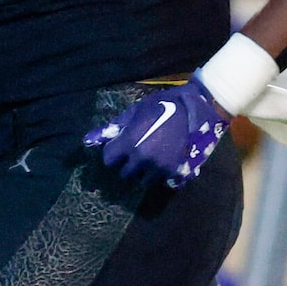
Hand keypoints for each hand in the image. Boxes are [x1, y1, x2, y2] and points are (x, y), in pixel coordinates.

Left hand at [86, 78, 231, 186]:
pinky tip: (165, 161)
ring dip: (144, 172)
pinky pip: (161, 181)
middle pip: (125, 174)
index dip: (113, 154)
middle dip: (128, 164)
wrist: (195, 108)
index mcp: (129, 143)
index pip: (108, 160)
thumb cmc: (163, 105)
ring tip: (152, 158)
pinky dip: (161, 174)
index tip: (119, 149)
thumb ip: (115, 126)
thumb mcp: (136, 110)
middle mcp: (142, 159)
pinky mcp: (175, 172)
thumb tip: (91, 138)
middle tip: (137, 153)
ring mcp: (159, 167)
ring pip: (143, 180)